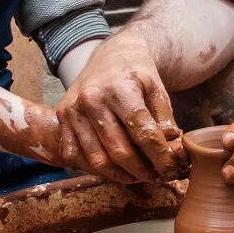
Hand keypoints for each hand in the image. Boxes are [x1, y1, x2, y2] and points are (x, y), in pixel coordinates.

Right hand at [55, 33, 188, 183]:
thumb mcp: (157, 89)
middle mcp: (91, 100)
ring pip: (97, 160)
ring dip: (121, 175)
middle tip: (156, 177)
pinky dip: (96, 169)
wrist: (110, 55)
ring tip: (138, 176)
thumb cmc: (136, 74)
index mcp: (119, 89)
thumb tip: (172, 150)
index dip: (159, 156)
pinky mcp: (61, 120)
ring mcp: (73, 111)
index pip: (142, 132)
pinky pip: (76, 157)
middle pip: (119, 150)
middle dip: (142, 171)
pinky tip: (115, 169)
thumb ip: (164, 120)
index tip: (171, 170)